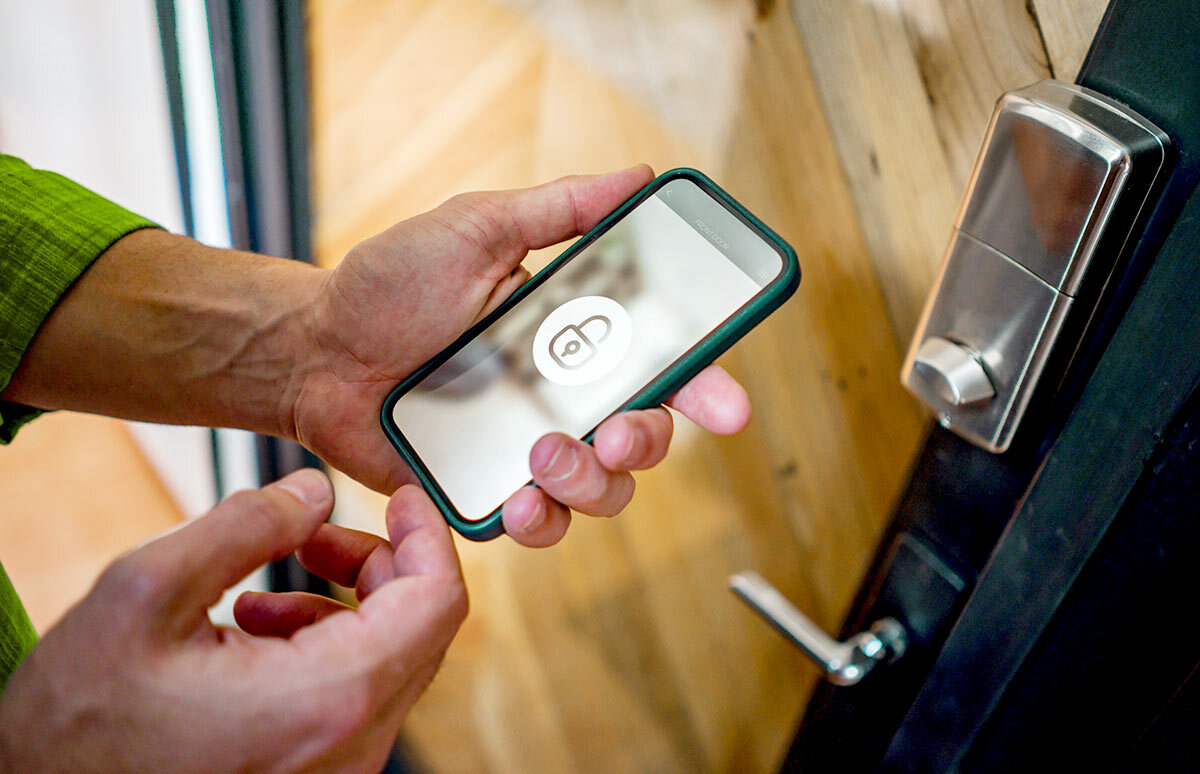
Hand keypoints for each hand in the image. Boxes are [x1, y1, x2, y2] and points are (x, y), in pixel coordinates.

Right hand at [0, 470, 466, 772]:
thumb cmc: (77, 723)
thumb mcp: (146, 591)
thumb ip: (246, 525)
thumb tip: (315, 492)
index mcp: (326, 700)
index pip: (437, 602)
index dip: (429, 536)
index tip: (404, 498)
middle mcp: (348, 748)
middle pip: (421, 630)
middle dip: (377, 565)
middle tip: (315, 537)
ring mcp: (337, 772)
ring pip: (390, 663)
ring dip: (343, 607)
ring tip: (264, 591)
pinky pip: (355, 700)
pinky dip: (325, 651)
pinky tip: (258, 634)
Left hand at [289, 166, 751, 544]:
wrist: (315, 349)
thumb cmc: (390, 286)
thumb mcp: (476, 229)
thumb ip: (559, 210)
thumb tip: (639, 176)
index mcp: (573, 336)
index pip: (661, 363)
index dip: (706, 386)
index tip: (729, 407)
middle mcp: (562, 396)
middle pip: (646, 437)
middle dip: (647, 443)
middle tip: (611, 432)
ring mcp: (526, 447)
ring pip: (604, 491)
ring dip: (591, 484)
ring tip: (541, 456)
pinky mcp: (487, 489)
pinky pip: (540, 523)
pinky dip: (542, 521)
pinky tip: (518, 501)